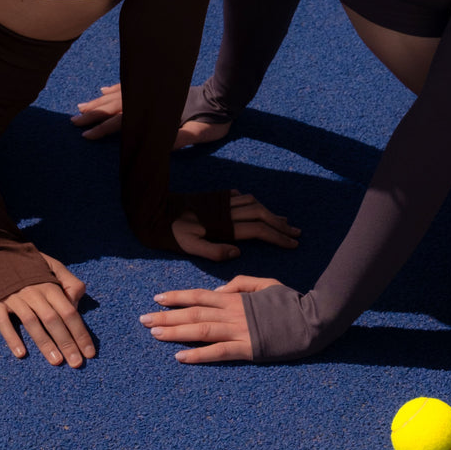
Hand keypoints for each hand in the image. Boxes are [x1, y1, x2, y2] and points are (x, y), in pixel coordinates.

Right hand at [0, 253, 94, 366]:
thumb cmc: (30, 264)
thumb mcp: (53, 266)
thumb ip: (69, 282)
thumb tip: (78, 299)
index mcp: (49, 285)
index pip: (69, 312)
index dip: (80, 333)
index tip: (89, 352)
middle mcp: (34, 292)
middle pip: (53, 320)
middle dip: (67, 342)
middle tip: (77, 363)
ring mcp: (15, 298)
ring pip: (32, 323)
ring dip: (44, 343)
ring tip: (56, 361)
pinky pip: (3, 322)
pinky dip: (11, 337)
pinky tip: (21, 354)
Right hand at [71, 82, 231, 147]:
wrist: (224, 98)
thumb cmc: (213, 121)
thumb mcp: (201, 133)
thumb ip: (184, 138)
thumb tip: (165, 146)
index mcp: (155, 114)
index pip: (123, 122)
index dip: (103, 129)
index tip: (85, 135)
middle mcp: (150, 101)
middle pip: (115, 106)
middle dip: (93, 114)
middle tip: (73, 121)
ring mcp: (153, 92)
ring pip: (119, 95)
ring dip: (100, 102)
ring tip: (82, 107)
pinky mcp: (158, 88)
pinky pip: (131, 86)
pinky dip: (116, 89)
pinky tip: (103, 90)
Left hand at [140, 275, 280, 362]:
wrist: (312, 320)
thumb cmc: (290, 301)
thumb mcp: (265, 283)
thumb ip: (240, 283)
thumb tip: (218, 290)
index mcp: (236, 297)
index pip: (199, 295)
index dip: (177, 296)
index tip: (157, 298)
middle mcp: (233, 313)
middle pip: (193, 313)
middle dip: (166, 316)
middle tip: (143, 320)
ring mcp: (239, 331)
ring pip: (200, 331)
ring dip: (175, 332)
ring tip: (154, 334)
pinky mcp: (248, 349)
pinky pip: (218, 353)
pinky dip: (198, 355)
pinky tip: (180, 357)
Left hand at [171, 191, 299, 261]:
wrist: (154, 208)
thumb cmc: (170, 233)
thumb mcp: (190, 247)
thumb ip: (215, 251)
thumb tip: (238, 252)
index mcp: (224, 225)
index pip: (259, 230)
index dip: (278, 237)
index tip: (292, 243)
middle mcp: (227, 210)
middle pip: (262, 214)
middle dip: (281, 224)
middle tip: (297, 233)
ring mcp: (221, 201)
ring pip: (254, 204)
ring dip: (270, 213)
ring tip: (283, 221)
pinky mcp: (215, 197)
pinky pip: (240, 197)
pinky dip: (253, 203)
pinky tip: (257, 207)